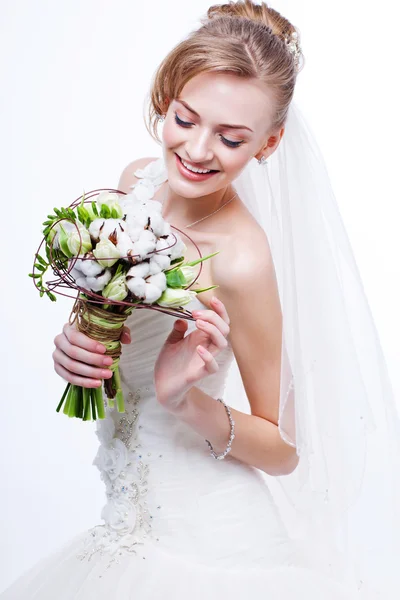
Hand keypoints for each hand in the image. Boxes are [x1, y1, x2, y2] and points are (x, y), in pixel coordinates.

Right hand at [52, 322, 131, 387]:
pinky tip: (97, 383)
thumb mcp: (108, 330)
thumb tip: (127, 339)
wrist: (84, 346)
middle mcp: (59, 340)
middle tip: (110, 363)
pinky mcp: (58, 368)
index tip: (105, 350)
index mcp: (68, 328)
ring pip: (71, 366)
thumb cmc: (95, 336)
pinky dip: (83, 382)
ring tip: (107, 374)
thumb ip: (119, 331)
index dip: (89, 344)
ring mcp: (57, 355)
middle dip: (93, 359)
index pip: (75, 336)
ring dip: (90, 372)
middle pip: (73, 352)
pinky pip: (69, 377)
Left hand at [154, 296, 229, 411]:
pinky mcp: (199, 373)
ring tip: (197, 324)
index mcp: (202, 338)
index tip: (213, 300)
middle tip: (195, 314)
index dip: (220, 310)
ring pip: (221, 344)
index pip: (220, 322)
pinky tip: (198, 349)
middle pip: (224, 329)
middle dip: (213, 317)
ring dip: (212, 331)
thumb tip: (182, 319)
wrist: (163, 386)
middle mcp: (207, 347)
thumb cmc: (170, 364)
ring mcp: (204, 360)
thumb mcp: (171, 341)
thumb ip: (178, 330)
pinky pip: (212, 366)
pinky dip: (208, 357)